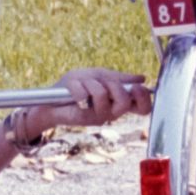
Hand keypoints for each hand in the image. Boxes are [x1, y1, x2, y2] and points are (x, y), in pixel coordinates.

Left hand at [21, 67, 152, 138]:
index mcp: (119, 101)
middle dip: (114, 85)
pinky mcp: (85, 118)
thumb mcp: (98, 76)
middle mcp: (112, 111)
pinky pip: (85, 96)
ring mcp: (100, 116)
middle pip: (127, 101)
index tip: (137, 87)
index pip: (143, 107)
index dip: (145, 97)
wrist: (50, 99)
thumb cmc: (74, 86)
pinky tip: (72, 93)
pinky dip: (78, 86)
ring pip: (103, 94)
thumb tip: (142, 78)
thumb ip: (119, 77)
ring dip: (91, 83)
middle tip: (102, 82)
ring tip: (82, 86)